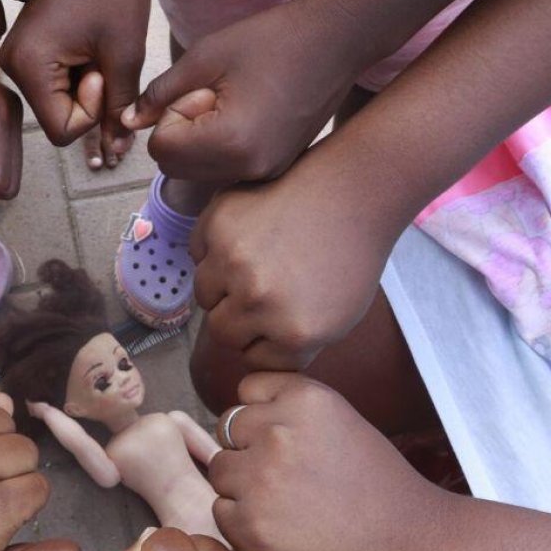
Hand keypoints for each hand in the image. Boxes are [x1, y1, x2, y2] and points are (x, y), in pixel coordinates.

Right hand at [0, 0, 147, 158]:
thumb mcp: (124, 54)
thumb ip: (119, 106)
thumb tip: (119, 148)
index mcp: (27, 66)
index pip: (62, 130)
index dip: (92, 112)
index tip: (102, 71)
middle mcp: (12, 64)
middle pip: (58, 119)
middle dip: (90, 100)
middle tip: (102, 55)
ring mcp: (18, 56)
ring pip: (60, 102)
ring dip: (87, 87)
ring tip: (97, 46)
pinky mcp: (29, 49)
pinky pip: (57, 84)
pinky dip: (81, 75)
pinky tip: (91, 46)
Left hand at [122, 0, 368, 182]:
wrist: (336, 42)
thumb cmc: (274, 41)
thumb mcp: (205, 58)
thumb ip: (161, 93)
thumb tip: (129, 120)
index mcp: (229, 144)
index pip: (162, 150)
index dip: (170, 115)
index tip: (200, 90)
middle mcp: (248, 170)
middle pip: (177, 167)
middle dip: (183, 132)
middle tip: (216, 96)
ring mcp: (265, 174)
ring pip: (201, 170)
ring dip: (202, 140)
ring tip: (236, 104)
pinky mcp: (275, 170)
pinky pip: (227, 168)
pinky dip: (224, 146)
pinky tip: (250, 115)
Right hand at [190, 143, 403, 369]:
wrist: (352, 192)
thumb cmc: (349, 255)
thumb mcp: (338, 321)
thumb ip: (292, 347)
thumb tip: (250, 356)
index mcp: (294, 333)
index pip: (252, 359)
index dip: (263, 339)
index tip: (278, 315)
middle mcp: (259, 300)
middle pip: (221, 331)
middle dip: (239, 317)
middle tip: (263, 289)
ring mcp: (233, 261)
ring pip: (203, 295)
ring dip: (222, 285)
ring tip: (254, 261)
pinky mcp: (218, 224)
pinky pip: (198, 252)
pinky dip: (214, 249)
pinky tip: (247, 235)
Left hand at [209, 373, 444, 550]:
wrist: (411, 545)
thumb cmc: (379, 484)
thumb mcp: (340, 420)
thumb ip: (290, 408)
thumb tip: (241, 411)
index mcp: (304, 398)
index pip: (247, 390)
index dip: (263, 416)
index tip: (286, 440)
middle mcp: (277, 431)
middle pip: (227, 428)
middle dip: (248, 449)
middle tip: (288, 477)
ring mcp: (261, 479)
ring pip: (220, 469)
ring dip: (241, 485)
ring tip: (288, 503)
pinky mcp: (251, 525)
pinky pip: (222, 511)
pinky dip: (243, 522)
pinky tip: (283, 528)